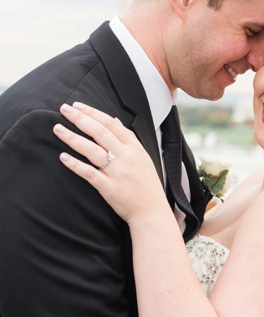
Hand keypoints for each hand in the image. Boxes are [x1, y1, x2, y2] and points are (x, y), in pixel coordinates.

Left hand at [54, 102, 170, 224]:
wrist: (152, 211)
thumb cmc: (146, 185)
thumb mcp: (143, 157)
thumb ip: (128, 139)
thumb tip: (114, 120)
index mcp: (135, 148)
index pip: (112, 124)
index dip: (94, 113)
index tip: (78, 106)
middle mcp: (127, 157)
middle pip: (100, 133)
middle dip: (80, 119)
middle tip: (64, 109)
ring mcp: (118, 172)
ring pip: (92, 150)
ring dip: (73, 138)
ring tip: (58, 128)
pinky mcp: (109, 188)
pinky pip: (89, 173)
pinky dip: (75, 165)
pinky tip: (63, 157)